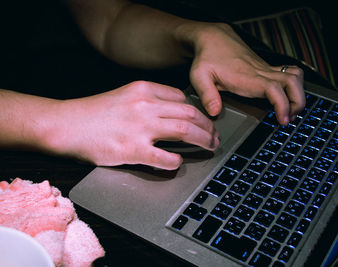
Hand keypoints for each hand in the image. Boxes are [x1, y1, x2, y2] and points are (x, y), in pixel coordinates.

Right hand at [53, 81, 218, 169]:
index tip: (204, 120)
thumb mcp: (124, 95)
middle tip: (215, 136)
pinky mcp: (132, 150)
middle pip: (191, 114)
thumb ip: (150, 100)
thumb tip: (176, 110)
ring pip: (185, 131)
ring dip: (203, 140)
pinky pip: (166, 157)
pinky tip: (178, 163)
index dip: (199, 110)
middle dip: (208, 127)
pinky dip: (177, 162)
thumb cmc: (94, 112)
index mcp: (144, 89)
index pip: (183, 98)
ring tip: (210, 147)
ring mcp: (140, 127)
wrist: (66, 124)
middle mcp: (146, 105)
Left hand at [189, 23, 304, 124]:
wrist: (213, 38)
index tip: (282, 120)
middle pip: (293, 83)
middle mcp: (261, 72)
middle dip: (297, 103)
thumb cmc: (207, 57)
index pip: (274, 89)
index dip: (282, 105)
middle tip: (289, 119)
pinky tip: (287, 97)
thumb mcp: (199, 76)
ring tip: (290, 111)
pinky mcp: (266, 68)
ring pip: (295, 77)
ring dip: (298, 94)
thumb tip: (215, 111)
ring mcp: (265, 69)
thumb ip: (207, 95)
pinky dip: (294, 86)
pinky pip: (289, 73)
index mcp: (247, 77)